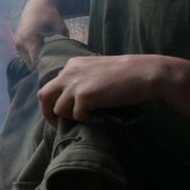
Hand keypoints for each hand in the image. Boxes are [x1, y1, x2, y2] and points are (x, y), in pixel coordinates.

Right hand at [14, 0, 67, 65]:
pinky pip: (25, 57)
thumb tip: (66, 60)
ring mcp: (17, 45)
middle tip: (55, 70)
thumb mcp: (61, 30)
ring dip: (37, 65)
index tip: (56, 72)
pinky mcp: (17, 45)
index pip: (36, 62)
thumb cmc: (51, 17)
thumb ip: (61, 46)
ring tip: (49, 63)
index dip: (46, 69)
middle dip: (42, 69)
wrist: (37, 6)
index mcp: (30, 39)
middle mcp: (20, 43)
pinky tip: (43, 57)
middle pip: (31, 65)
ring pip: (28, 63)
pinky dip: (33, 59)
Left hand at [38, 55, 167, 127]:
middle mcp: (69, 72)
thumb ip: (84, 80)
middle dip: (48, 113)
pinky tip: (101, 118)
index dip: (56, 100)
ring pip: (59, 109)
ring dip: (73, 117)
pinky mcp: (84, 96)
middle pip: (44, 95)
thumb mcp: (98, 71)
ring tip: (90, 117)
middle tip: (57, 124)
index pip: (53, 84)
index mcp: (72, 64)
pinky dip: (88, 120)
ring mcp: (75, 84)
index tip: (63, 112)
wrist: (146, 72)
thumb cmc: (128, 73)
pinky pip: (78, 116)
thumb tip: (74, 100)